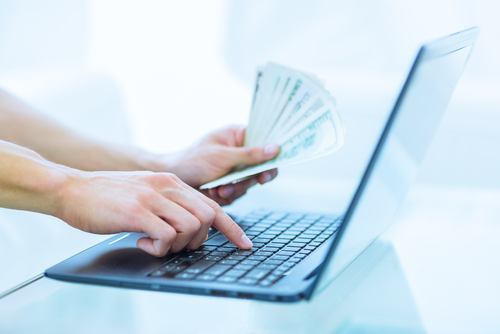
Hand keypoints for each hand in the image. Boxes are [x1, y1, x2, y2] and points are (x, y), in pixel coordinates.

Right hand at [57, 170, 251, 256]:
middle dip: (198, 240)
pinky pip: (165, 236)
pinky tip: (141, 243)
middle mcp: (167, 186)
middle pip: (206, 218)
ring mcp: (152, 197)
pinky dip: (158, 248)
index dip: (232, 228)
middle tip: (175, 245)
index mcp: (172, 182)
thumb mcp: (147, 194)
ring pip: (191, 227)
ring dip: (177, 245)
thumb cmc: (108, 197)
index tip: (244, 244)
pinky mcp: (136, 211)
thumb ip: (170, 206)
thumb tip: (192, 230)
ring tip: (154, 244)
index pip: (212, 205)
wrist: (71, 189)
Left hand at [163, 125, 278, 204]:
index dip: (273, 153)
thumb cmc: (191, 160)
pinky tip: (215, 191)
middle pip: (261, 165)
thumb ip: (250, 155)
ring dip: (237, 187)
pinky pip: (239, 193)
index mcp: (238, 136)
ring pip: (250, 183)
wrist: (171, 183)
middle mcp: (239, 152)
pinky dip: (228, 195)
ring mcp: (234, 170)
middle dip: (252, 176)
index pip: (264, 141)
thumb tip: (276, 148)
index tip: (274, 163)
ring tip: (221, 187)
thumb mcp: (222, 156)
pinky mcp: (229, 186)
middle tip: (258, 179)